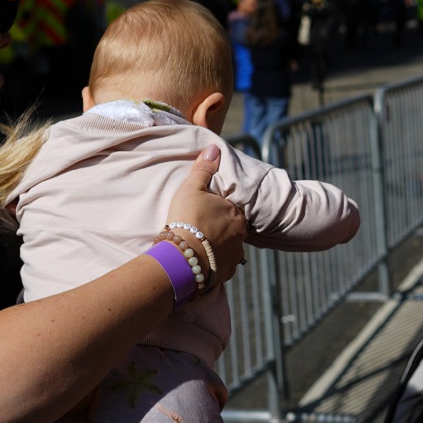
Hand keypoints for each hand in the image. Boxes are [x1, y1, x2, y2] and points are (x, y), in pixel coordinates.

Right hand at [165, 146, 245, 285]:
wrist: (181, 258)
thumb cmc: (187, 219)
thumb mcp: (192, 187)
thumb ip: (204, 168)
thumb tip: (214, 148)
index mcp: (236, 213)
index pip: (231, 207)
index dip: (218, 208)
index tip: (204, 210)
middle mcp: (241, 235)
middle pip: (232, 227)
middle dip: (220, 227)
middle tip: (200, 227)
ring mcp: (234, 256)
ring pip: (229, 247)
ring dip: (218, 246)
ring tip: (200, 246)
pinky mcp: (226, 273)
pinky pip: (222, 265)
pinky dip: (214, 263)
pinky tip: (201, 260)